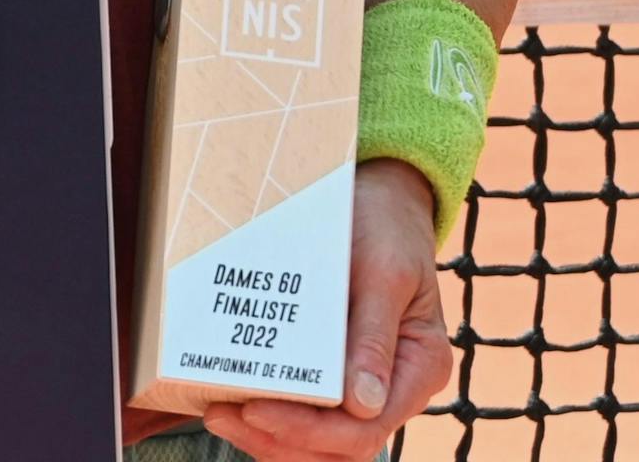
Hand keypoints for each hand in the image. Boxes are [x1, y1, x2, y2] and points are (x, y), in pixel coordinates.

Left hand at [201, 161, 452, 461]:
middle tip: (221, 416)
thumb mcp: (384, 273)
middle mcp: (396, 388)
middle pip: (340, 447)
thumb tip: (362, 406)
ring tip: (218, 414)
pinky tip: (233, 402)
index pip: (365, 429)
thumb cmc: (386, 230)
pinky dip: (272, 418)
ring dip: (270, 439)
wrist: (379, 201)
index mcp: (420, 368)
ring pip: (321, 442)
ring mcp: (366, 385)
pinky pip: (308, 415)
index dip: (310, 431)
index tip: (257, 411)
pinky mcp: (336, 375)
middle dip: (280, 440)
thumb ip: (374, 337)